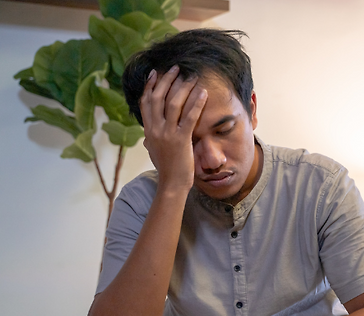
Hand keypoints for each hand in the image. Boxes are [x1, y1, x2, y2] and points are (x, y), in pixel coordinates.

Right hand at [139, 65, 207, 193]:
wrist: (172, 184)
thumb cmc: (166, 168)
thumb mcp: (154, 151)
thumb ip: (151, 139)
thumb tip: (147, 136)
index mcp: (148, 131)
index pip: (145, 102)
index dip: (150, 86)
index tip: (155, 72)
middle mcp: (155, 130)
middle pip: (158, 98)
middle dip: (167, 80)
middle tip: (176, 68)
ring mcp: (167, 134)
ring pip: (173, 104)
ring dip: (183, 87)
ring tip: (191, 76)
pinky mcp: (180, 140)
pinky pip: (189, 117)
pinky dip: (196, 103)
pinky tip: (203, 93)